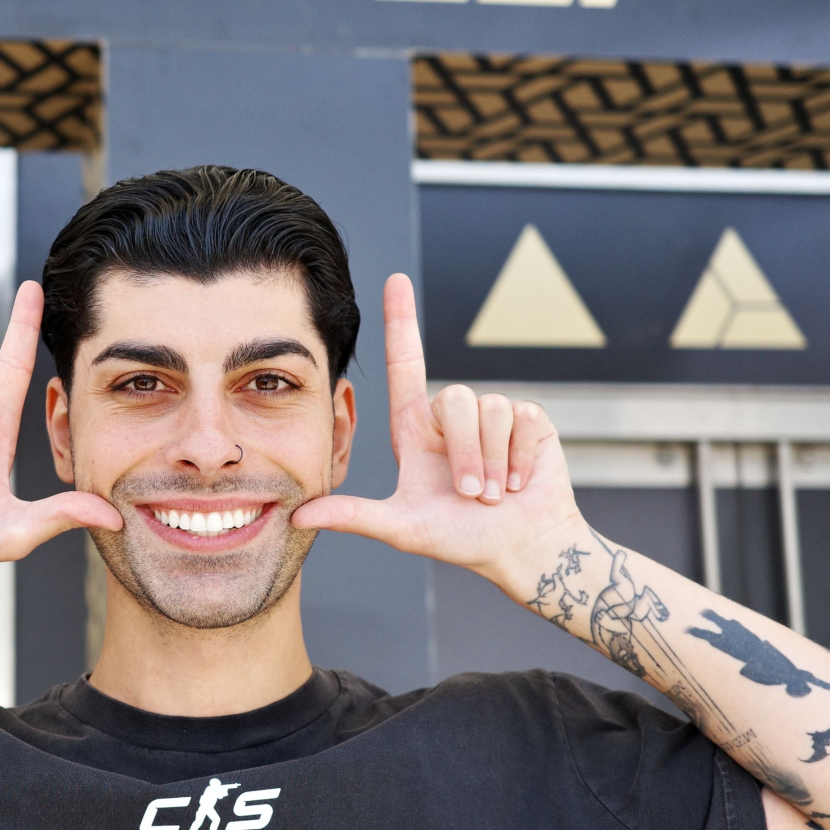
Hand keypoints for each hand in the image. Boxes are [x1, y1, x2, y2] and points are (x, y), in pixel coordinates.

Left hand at [291, 274, 581, 585]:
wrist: (521, 549)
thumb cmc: (461, 539)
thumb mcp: (402, 528)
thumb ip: (353, 517)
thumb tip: (297, 516)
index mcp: (417, 429)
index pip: (406, 364)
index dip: (401, 320)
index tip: (394, 279)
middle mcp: (453, 416)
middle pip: (454, 398)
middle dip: (465, 454)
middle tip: (471, 494)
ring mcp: (494, 416)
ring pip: (491, 410)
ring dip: (494, 461)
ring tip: (496, 492)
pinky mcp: (532, 421)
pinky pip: (524, 419)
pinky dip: (521, 459)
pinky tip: (521, 482)